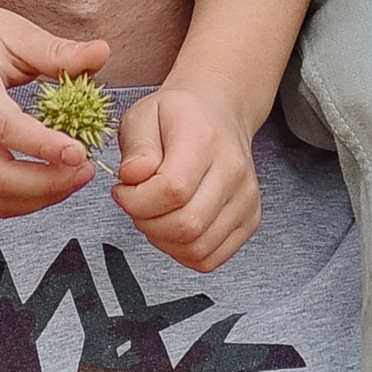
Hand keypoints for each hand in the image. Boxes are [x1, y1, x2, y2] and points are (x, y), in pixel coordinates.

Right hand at [0, 0, 112, 217]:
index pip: (4, 128)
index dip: (43, 146)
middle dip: (47, 184)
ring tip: (74, 179)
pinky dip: (24, 201)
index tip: (80, 152)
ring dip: (39, 198)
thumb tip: (102, 53)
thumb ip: (58, 51)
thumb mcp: (17, 33)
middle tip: (85, 170)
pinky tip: (51, 184)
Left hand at [113, 79, 261, 269]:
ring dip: (163, 240)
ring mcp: (246, 199)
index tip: (123, 189)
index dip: (136, 200)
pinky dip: (183, 251)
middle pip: (186, 225)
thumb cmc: (178, 116)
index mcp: (205, 140)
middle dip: (146, 223)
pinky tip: (173, 226)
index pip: (172, 190)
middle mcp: (234, 171)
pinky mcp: (249, 220)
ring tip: (155, 213)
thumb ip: (136, 146)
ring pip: (197, 247)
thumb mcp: (144, 114)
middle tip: (137, 203)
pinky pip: (210, 257)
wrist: (219, 114)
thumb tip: (132, 176)